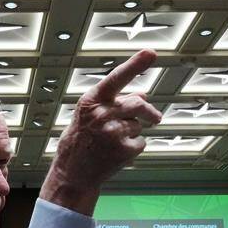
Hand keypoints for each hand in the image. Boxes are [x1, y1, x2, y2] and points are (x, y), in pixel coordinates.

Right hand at [41, 49, 162, 214]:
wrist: (72, 174)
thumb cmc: (80, 141)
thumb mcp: (89, 116)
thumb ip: (113, 102)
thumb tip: (142, 94)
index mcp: (91, 101)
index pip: (117, 78)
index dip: (135, 65)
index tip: (150, 53)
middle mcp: (102, 114)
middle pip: (138, 104)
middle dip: (148, 112)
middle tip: (155, 118)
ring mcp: (113, 133)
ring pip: (138, 125)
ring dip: (133, 132)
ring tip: (114, 142)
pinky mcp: (123, 150)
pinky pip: (140, 142)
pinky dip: (134, 148)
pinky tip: (116, 153)